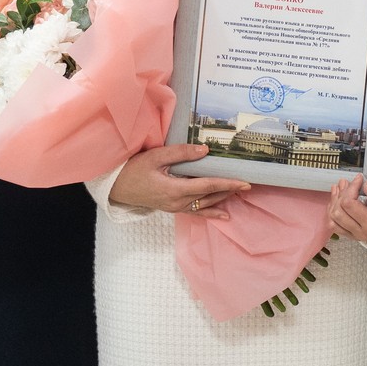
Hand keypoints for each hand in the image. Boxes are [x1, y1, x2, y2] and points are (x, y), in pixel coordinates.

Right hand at [108, 144, 250, 216]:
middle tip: (249, 185)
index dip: (227, 184)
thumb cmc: (134, 170)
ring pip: (205, 205)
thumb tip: (205, 150)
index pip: (208, 186)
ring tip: (240, 193)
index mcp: (175, 189)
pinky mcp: (173, 208)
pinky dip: (211, 213)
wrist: (118, 188)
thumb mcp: (156, 157)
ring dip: (223, 199)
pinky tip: (224, 215)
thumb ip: (181, 153)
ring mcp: (176, 207)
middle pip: (210, 197)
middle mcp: (178, 202)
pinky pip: (196, 211)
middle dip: (230, 190)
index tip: (245, 182)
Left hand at [329, 178, 366, 241]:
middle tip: (346, 182)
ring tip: (340, 188)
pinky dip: (333, 210)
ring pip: (333, 218)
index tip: (358, 179)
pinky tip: (338, 198)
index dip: (350, 188)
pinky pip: (333, 224)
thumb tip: (366, 186)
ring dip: (334, 201)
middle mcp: (362, 233)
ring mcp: (355, 235)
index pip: (349, 204)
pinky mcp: (350, 234)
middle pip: (338, 212)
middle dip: (340, 194)